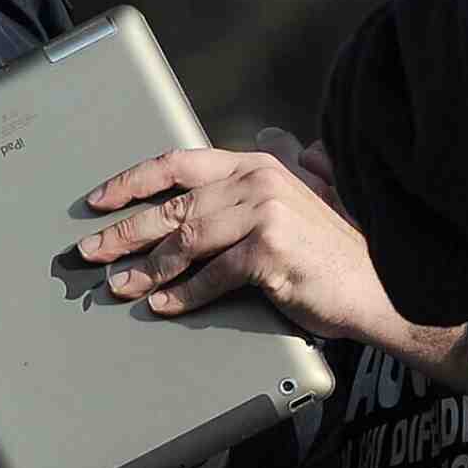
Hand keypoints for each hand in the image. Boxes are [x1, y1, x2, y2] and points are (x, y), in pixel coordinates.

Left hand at [78, 141, 398, 342]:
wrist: (375, 283)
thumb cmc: (325, 252)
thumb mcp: (289, 204)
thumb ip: (255, 186)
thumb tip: (231, 167)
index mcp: (254, 165)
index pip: (178, 163)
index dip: (132, 180)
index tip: (99, 200)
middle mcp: (257, 181)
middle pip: (174, 205)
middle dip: (125, 230)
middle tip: (91, 250)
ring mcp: (265, 213)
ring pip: (186, 240)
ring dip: (147, 268)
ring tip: (119, 284)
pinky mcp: (270, 251)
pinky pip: (212, 276)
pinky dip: (183, 295)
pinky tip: (162, 305)